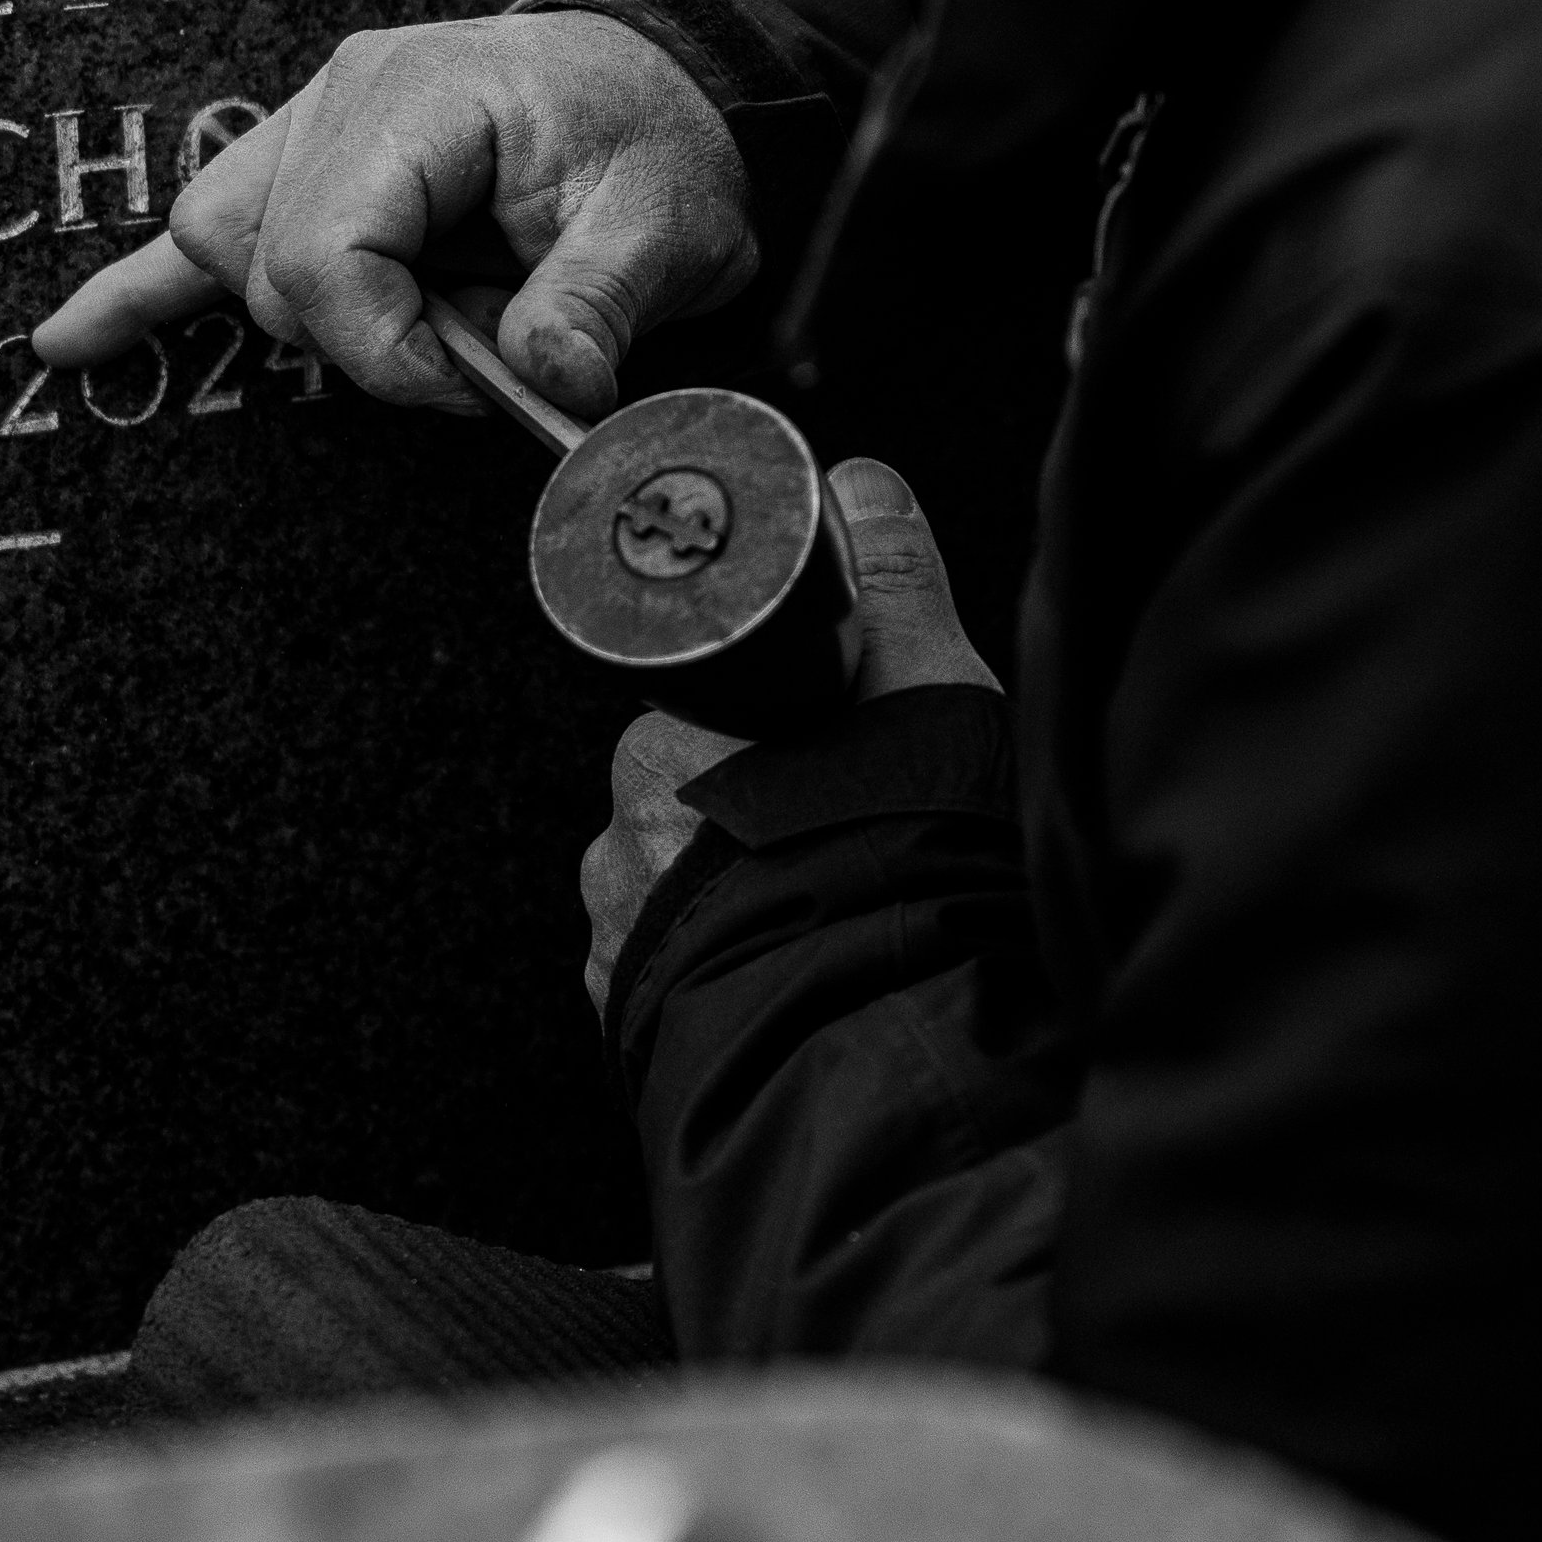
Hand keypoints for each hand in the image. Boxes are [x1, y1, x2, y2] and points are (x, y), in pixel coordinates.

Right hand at [30, 12, 753, 421]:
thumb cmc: (656, 142)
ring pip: (225, 247)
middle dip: (365, 341)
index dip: (390, 349)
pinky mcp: (299, 169)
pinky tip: (65, 346)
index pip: (327, 249)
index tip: (477, 384)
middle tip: (479, 360)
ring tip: (414, 341)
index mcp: (420, 95)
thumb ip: (597, 303)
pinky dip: (135, 296)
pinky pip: (196, 235)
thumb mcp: (664, 223)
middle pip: (268, 260)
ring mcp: (307, 127)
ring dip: (303, 315)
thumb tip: (545, 383)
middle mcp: (342, 97)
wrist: (664, 84)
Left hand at [579, 459, 995, 1010]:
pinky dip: (733, 971)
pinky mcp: (637, 1035)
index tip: (826, 750)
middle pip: (686, 800)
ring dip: (740, 900)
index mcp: (660, 750)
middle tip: (852, 834)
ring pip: (680, 893)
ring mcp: (617, 949)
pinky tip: (805, 976)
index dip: (770, 727)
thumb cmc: (901, 869)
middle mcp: (616, 847)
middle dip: (756, 811)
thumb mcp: (925, 693)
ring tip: (840, 918)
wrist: (886, 1058)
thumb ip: (890, 583)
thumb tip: (862, 483)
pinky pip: (679, 979)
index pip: (700, 711)